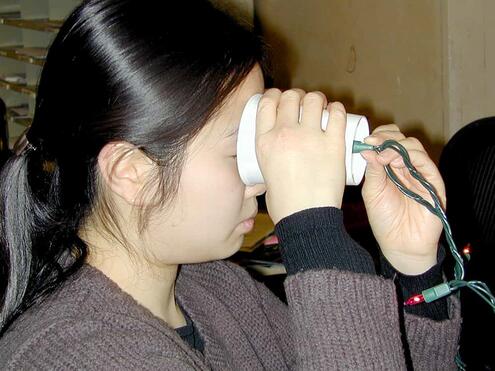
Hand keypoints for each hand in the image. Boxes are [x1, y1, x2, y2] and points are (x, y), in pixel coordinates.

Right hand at [255, 88, 346, 224]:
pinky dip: (337, 110)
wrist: (305, 216)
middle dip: (297, 97)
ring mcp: (309, 137)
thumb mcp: (263, 173)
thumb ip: (268, 156)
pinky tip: (335, 115)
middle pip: (290, 96)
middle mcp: (285, 133)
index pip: (266, 102)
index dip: (275, 95)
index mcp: (264, 141)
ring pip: (313, 99)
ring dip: (317, 100)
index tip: (281, 100)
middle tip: (304, 106)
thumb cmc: (284, 202)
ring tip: (321, 109)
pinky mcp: (333, 143)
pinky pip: (337, 113)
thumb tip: (273, 151)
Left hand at [360, 125, 445, 274]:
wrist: (401, 244)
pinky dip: (410, 156)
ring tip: (382, 156)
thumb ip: (372, 171)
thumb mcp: (372, 192)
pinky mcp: (433, 181)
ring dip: (395, 146)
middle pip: (401, 139)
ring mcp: (420, 173)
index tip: (365, 140)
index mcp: (389, 167)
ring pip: (413, 146)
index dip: (378, 136)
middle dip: (385, 137)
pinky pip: (425, 161)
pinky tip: (395, 162)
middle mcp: (405, 167)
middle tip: (372, 142)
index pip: (387, 141)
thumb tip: (367, 148)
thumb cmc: (385, 220)